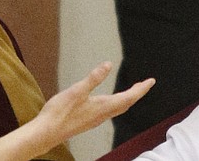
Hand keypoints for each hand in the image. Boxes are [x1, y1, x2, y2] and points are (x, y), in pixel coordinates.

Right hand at [35, 61, 153, 145]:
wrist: (46, 132)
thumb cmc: (60, 112)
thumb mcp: (77, 90)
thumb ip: (94, 78)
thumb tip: (108, 64)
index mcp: (102, 107)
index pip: (128, 97)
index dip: (141, 89)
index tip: (151, 82)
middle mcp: (102, 115)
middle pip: (126, 104)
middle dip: (137, 93)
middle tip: (145, 84)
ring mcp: (95, 119)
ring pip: (118, 108)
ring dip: (128, 98)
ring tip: (133, 90)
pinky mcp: (89, 120)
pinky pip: (110, 111)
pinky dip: (117, 103)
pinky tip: (111, 100)